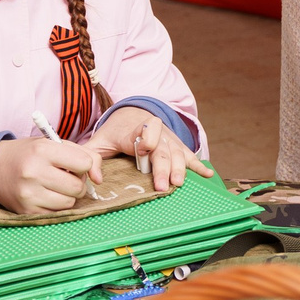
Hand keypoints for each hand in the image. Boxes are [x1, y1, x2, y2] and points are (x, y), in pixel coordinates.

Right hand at [0, 135, 98, 213]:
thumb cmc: (28, 154)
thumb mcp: (52, 144)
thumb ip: (83, 154)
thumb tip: (99, 179)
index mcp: (42, 150)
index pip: (84, 163)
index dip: (83, 165)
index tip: (73, 164)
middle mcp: (34, 172)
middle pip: (78, 187)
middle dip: (77, 183)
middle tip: (64, 177)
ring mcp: (29, 194)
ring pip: (69, 203)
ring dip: (67, 196)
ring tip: (53, 186)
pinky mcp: (26, 211)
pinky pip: (57, 214)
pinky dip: (55, 206)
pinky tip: (45, 196)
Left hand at [84, 106, 211, 192]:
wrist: (132, 113)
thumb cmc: (114, 133)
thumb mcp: (98, 142)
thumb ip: (92, 158)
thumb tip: (94, 179)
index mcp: (133, 131)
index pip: (142, 132)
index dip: (144, 140)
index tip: (142, 151)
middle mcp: (154, 134)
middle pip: (161, 149)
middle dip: (162, 167)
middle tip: (161, 185)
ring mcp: (168, 140)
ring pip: (176, 152)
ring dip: (178, 169)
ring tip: (178, 184)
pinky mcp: (177, 146)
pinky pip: (189, 155)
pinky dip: (199, 165)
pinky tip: (208, 175)